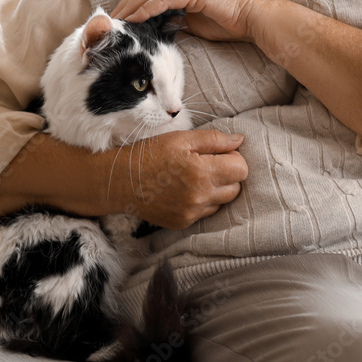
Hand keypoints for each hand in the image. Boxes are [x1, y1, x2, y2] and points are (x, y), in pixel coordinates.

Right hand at [99, 129, 248, 229]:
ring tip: (194, 178)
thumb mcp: (182, 139)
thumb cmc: (150, 154)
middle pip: (236, 188)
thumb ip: (214, 140)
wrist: (120, 181)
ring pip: (222, 202)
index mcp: (202, 172)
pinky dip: (201, 202)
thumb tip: (240, 141)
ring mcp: (192, 213)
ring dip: (216, 190)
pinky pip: (205, 213)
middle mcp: (200, 196)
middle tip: (207, 164)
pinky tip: (184, 191)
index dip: (234, 158)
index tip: (219, 153)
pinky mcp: (183, 223)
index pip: (241, 169)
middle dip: (227, 175)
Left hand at [111, 0, 267, 43]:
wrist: (251, 18)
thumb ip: (177, 23)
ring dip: (130, 7)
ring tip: (116, 21)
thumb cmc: (228, 22)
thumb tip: (160, 30)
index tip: (117, 22)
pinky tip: (134, 18)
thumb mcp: (195, 25)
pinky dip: (146, 8)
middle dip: (124, 5)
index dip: (131, 6)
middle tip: (108, 21)